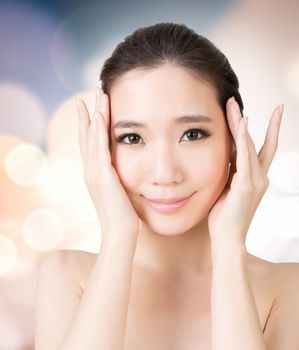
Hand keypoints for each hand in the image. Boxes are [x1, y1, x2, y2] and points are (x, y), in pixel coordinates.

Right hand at [76, 88, 140, 240]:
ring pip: (92, 137)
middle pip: (87, 135)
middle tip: (94, 91)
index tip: (94, 105)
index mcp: (94, 174)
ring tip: (98, 95)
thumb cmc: (125, 218)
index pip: (90, 143)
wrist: (121, 234)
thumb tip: (131, 174)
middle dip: (90, 112)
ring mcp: (94, 173)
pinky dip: (100, 131)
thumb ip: (121, 181)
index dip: (90, 123)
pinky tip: (101, 116)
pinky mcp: (104, 177)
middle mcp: (90, 171)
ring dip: (95, 114)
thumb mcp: (122, 193)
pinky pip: (100, 149)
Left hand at [207, 97, 283, 243]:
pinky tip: (242, 123)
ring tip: (232, 105)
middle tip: (235, 100)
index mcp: (257, 178)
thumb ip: (231, 170)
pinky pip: (245, 157)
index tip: (276, 110)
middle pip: (257, 141)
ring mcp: (256, 181)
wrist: (227, 240)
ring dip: (240, 123)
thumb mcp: (228, 187)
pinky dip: (243, 139)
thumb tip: (226, 153)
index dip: (270, 128)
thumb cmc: (224, 217)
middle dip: (244, 120)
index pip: (265, 147)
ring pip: (250, 145)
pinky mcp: (247, 185)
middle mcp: (262, 177)